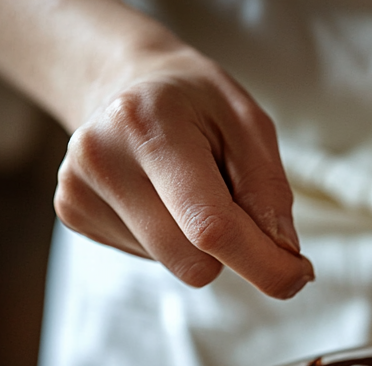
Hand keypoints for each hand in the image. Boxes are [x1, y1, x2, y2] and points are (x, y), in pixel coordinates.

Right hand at [54, 45, 312, 298]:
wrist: (127, 82)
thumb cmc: (198, 105)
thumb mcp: (250, 127)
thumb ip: (271, 195)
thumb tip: (285, 262)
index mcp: (147, 124)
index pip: (211, 227)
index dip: (263, 264)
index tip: (297, 277)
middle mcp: (102, 157)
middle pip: (194, 263)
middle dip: (233, 251)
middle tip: (232, 202)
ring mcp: (78, 188)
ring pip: (175, 267)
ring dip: (201, 245)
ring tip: (187, 190)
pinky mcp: (74, 213)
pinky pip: (152, 261)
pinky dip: (173, 241)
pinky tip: (160, 197)